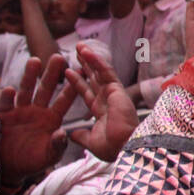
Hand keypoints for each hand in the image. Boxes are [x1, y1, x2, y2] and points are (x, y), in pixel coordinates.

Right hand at [0, 54, 77, 185]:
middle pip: (45, 89)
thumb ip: (57, 145)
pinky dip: (7, 98)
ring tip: (35, 60)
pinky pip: (6, 105)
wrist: (10, 169)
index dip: (71, 89)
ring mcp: (20, 112)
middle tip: (58, 57)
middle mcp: (37, 111)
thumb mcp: (49, 156)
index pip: (64, 101)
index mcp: (52, 119)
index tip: (79, 74)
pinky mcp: (4, 117)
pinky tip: (10, 89)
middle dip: (51, 74)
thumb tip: (62, 133)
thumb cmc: (33, 161)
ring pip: (26, 90)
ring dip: (30, 76)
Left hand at [63, 44, 138, 160]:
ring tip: (79, 46)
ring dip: (89, 59)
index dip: (78, 82)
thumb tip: (69, 134)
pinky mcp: (117, 89)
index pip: (87, 93)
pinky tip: (87, 52)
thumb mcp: (91, 142)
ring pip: (99, 72)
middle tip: (76, 52)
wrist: (125, 147)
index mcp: (101, 112)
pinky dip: (96, 61)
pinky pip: (105, 72)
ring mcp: (113, 94)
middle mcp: (107, 100)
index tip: (68, 72)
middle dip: (84, 65)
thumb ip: (80, 136)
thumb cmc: (113, 148)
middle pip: (93, 78)